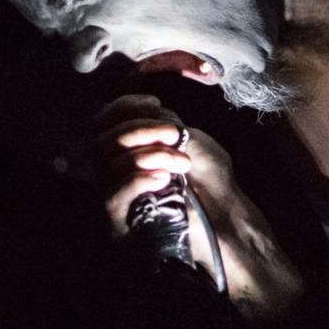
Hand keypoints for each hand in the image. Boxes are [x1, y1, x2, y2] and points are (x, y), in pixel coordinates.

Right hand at [91, 94, 304, 322]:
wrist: (226, 221)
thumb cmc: (211, 181)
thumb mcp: (191, 141)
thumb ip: (163, 124)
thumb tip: (145, 113)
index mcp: (130, 149)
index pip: (105, 121)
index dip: (124, 107)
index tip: (156, 104)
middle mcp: (115, 172)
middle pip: (103, 140)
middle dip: (141, 129)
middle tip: (176, 134)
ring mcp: (115, 199)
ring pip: (109, 164)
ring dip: (151, 154)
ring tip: (183, 163)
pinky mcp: (120, 224)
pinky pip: (112, 195)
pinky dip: (138, 179)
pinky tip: (164, 178)